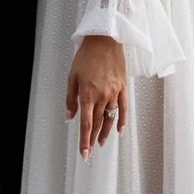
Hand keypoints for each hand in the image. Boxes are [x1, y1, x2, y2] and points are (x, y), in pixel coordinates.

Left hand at [66, 35, 126, 159]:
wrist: (104, 40)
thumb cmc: (86, 56)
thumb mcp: (72, 77)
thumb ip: (71, 99)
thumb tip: (70, 117)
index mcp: (87, 94)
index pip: (86, 124)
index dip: (84, 140)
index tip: (84, 153)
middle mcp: (102, 96)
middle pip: (98, 123)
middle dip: (93, 139)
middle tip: (90, 150)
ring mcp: (114, 92)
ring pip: (110, 118)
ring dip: (106, 132)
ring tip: (101, 142)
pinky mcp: (123, 87)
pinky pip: (123, 108)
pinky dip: (122, 120)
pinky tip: (120, 131)